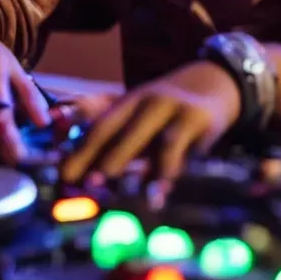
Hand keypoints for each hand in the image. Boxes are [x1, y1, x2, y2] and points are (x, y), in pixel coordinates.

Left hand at [61, 61, 240, 182]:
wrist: (216, 83)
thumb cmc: (167, 109)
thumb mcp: (138, 111)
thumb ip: (108, 131)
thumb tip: (68, 157)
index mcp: (129, 101)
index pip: (101, 125)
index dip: (82, 151)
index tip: (64, 176)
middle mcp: (152, 101)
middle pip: (126, 130)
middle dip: (107, 158)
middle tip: (90, 184)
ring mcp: (180, 111)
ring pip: (163, 142)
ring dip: (151, 169)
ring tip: (135, 196)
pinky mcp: (205, 124)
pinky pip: (193, 151)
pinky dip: (181, 173)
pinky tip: (172, 193)